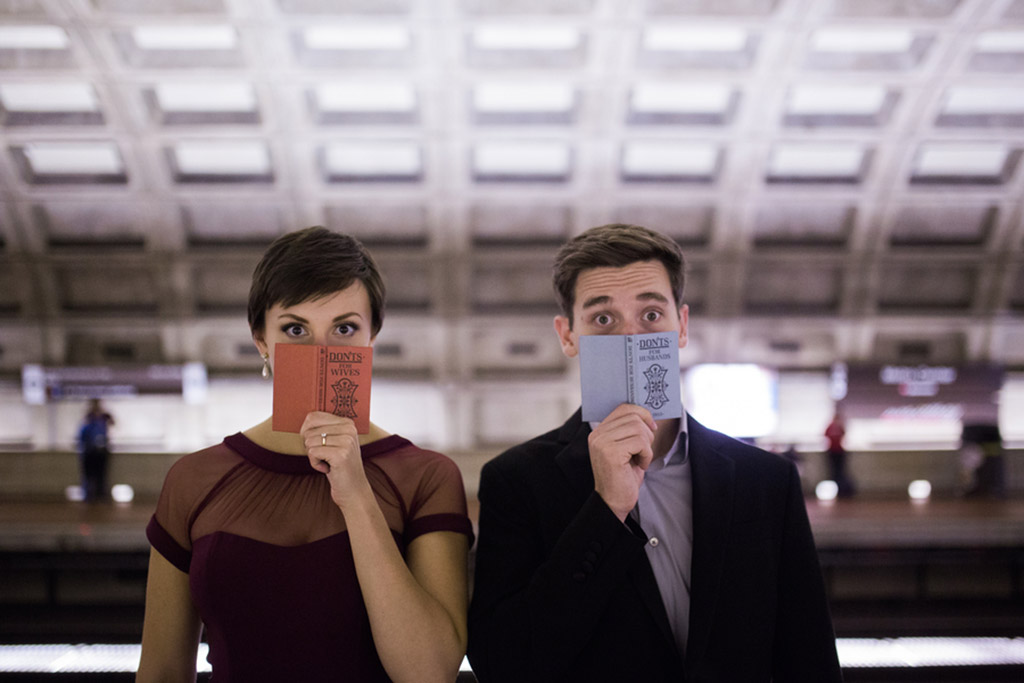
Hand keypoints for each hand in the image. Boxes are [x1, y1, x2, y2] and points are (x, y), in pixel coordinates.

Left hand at [301, 411, 372, 509]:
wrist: (354, 490)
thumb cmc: (339, 466)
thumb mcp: (335, 443)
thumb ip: (324, 429)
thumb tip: (304, 421)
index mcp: (348, 423)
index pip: (313, 416)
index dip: (306, 431)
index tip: (317, 444)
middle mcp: (349, 429)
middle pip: (309, 430)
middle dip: (311, 446)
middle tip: (325, 455)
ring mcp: (346, 441)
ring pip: (309, 441)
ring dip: (313, 456)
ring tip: (328, 462)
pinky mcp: (340, 454)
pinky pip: (312, 452)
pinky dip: (315, 464)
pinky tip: (327, 468)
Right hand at [587, 404, 656, 521]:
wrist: (614, 502)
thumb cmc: (623, 476)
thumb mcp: (627, 448)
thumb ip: (630, 430)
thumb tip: (647, 414)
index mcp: (599, 431)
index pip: (624, 408)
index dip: (642, 414)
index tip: (652, 427)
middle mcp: (597, 434)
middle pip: (634, 417)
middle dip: (646, 433)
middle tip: (644, 451)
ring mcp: (602, 443)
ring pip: (639, 429)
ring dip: (647, 446)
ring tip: (640, 460)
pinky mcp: (611, 453)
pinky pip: (640, 443)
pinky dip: (647, 455)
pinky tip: (640, 466)